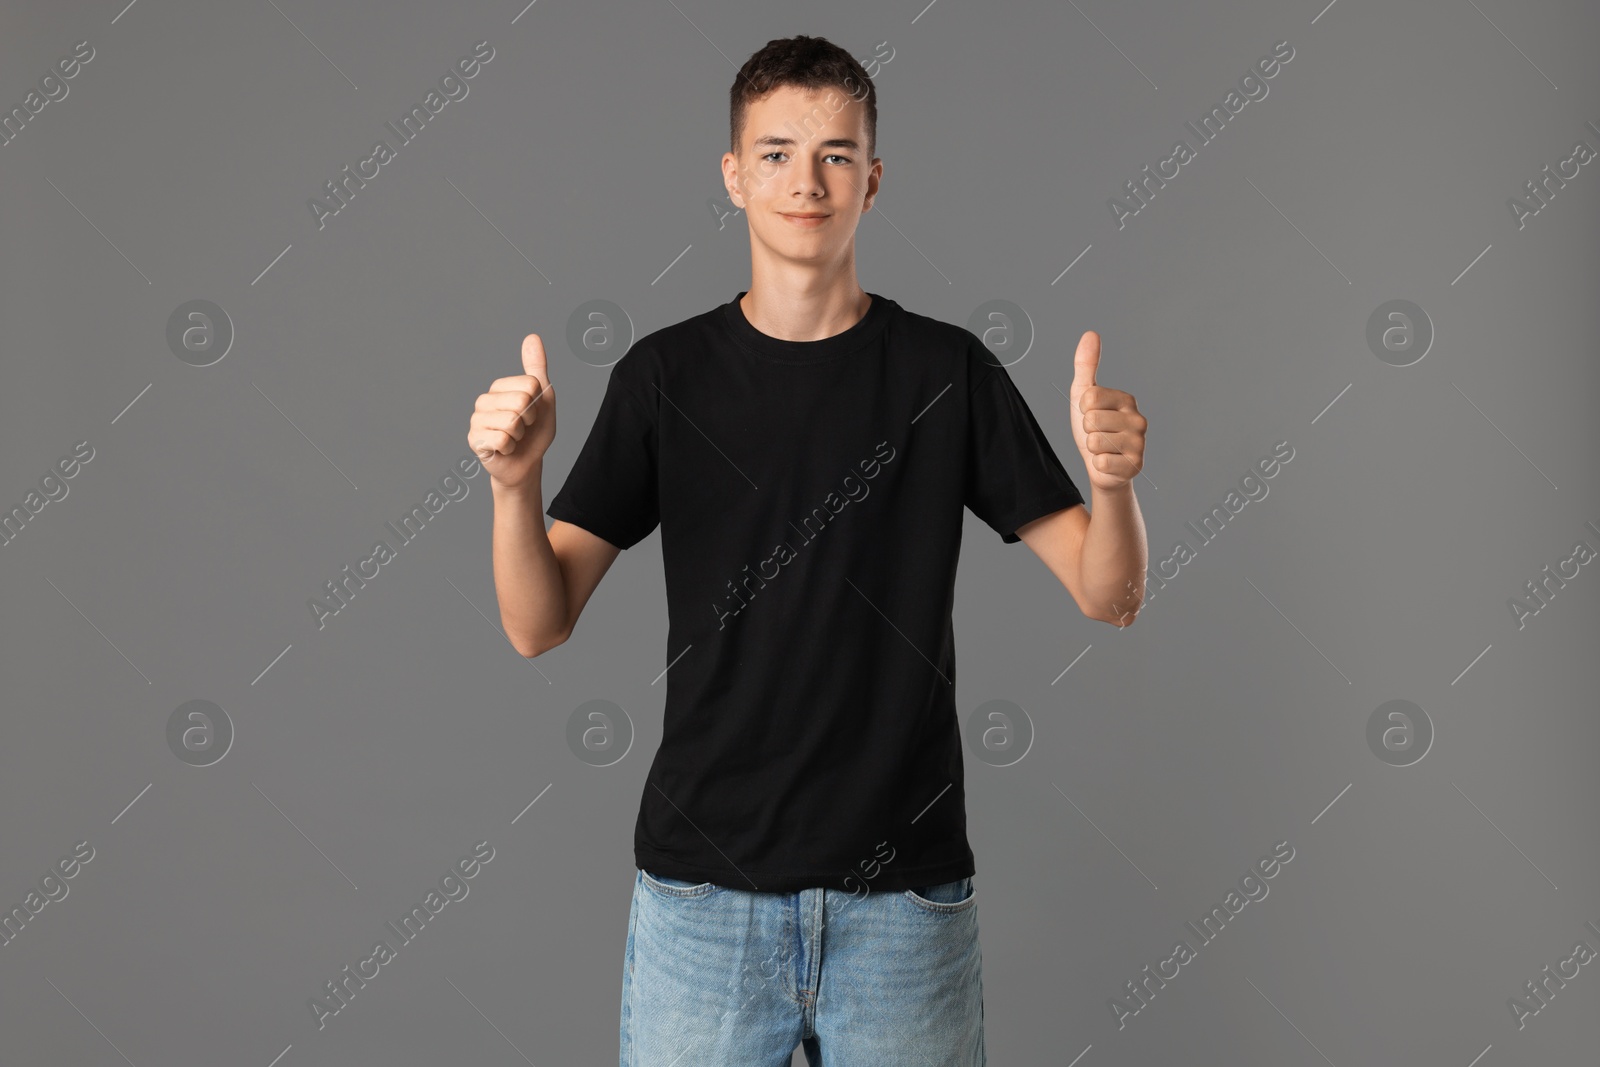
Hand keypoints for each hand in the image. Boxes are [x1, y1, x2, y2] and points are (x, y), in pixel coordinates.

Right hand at [467, 333, 557, 490]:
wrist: (525, 465)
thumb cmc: (534, 433)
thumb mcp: (543, 398)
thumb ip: (537, 367)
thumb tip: (532, 337)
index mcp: (500, 387)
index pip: (531, 384)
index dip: (539, 404)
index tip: (532, 414)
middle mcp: (484, 400)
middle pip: (522, 401)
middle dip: (530, 419)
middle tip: (523, 428)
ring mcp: (476, 419)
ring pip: (512, 421)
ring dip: (520, 435)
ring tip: (513, 438)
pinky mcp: (474, 440)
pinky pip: (503, 439)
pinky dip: (510, 448)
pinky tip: (504, 449)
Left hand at [1067, 330, 1145, 491]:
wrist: (1101, 467)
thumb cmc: (1093, 429)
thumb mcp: (1083, 395)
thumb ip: (1086, 365)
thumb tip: (1090, 333)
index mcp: (1127, 399)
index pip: (1089, 398)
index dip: (1082, 410)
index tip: (1091, 415)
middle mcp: (1138, 419)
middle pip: (1091, 420)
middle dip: (1087, 431)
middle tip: (1098, 435)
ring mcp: (1139, 443)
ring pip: (1095, 441)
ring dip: (1092, 448)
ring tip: (1104, 449)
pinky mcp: (1135, 465)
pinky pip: (1101, 462)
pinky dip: (1099, 465)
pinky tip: (1109, 463)